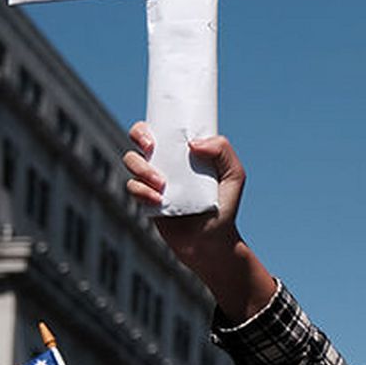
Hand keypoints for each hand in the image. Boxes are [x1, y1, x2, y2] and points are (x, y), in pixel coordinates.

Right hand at [123, 123, 275, 319]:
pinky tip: (158, 200)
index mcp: (184, 152)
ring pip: (131, 161)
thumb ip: (223, 151)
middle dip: (138, 137)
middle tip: (151, 149)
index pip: (162, 129)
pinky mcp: (146, 200)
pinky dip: (141, 191)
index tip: (155, 135)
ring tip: (162, 185)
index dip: (151, 124)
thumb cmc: (225, 205)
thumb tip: (193, 143)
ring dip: (142, 168)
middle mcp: (166, 162)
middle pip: (138, 139)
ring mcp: (153, 180)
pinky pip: (132, 187)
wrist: (213, 240)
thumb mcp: (234, 175)